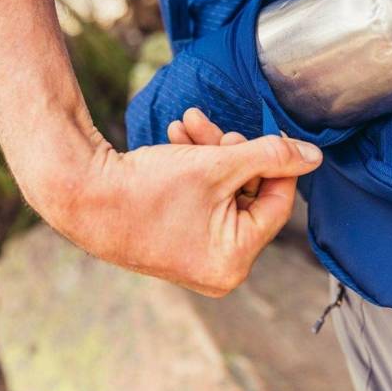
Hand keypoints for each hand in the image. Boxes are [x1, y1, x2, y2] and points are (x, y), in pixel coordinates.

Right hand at [51, 116, 321, 297]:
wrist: (78, 194)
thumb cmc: (147, 187)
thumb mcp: (219, 164)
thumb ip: (272, 156)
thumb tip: (313, 156)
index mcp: (235, 260)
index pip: (277, 202)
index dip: (276, 162)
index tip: (268, 133)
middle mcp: (218, 267)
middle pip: (246, 194)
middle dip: (233, 152)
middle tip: (215, 127)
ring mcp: (194, 256)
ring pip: (222, 191)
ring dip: (209, 153)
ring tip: (189, 123)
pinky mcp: (176, 240)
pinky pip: (200, 200)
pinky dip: (194, 168)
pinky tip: (177, 139)